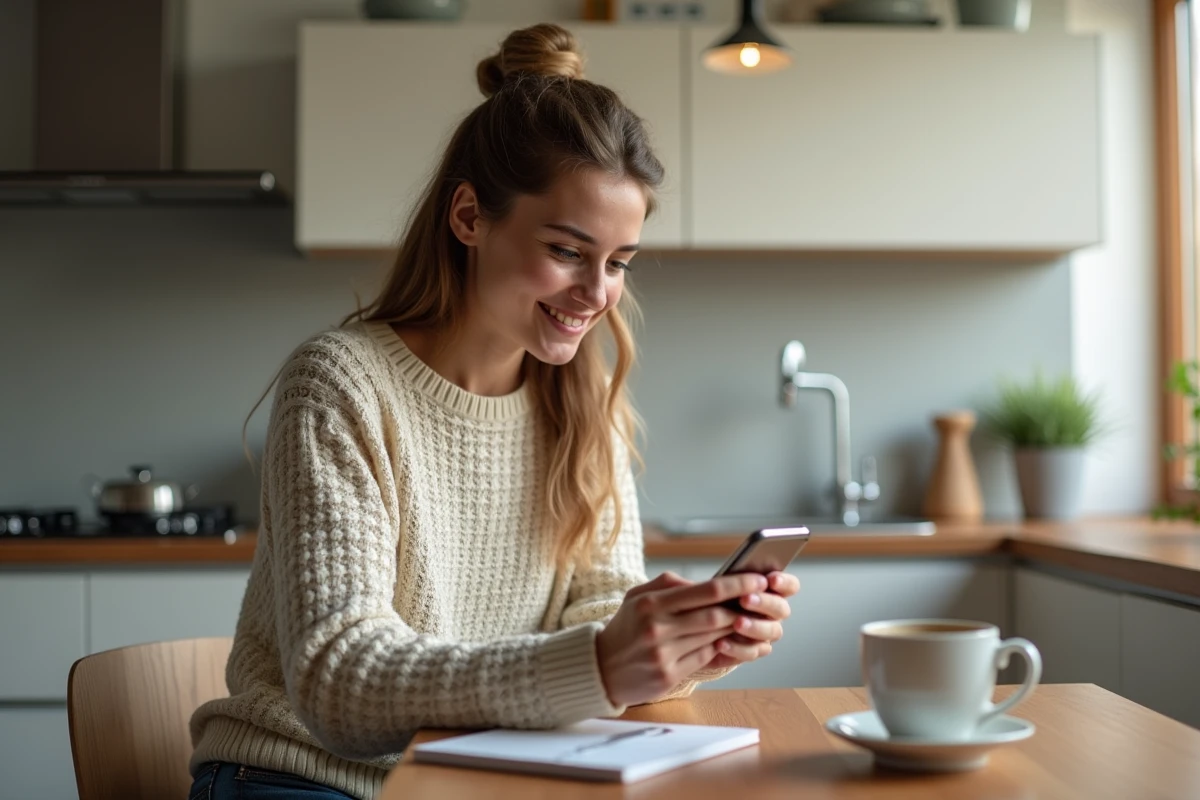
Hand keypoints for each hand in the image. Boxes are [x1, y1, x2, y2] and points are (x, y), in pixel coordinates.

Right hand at [595, 570, 769, 706]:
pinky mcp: (669, 676)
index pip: (705, 591)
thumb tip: (705, 582)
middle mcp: (658, 628)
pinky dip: (721, 648)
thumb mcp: (637, 597)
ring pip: (714, 638)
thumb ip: (668, 584)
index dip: (736, 585)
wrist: (600, 668)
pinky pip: (706, 658)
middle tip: (761, 601)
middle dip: (742, 607)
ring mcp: (664, 654)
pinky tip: (729, 640)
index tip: (757, 580)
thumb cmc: (625, 628)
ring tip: (749, 618)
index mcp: (651, 604)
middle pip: (714, 615)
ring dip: (735, 628)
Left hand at [702, 571, 800, 670]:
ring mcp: (767, 633)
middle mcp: (774, 613)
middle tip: (745, 599)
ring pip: (772, 632)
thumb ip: (737, 579)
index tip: (771, 579)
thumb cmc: (718, 597)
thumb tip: (738, 575)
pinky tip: (721, 642)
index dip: (784, 582)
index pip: (790, 586)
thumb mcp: (725, 584)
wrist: (703, 625)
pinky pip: (752, 652)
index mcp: (772, 591)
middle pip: (781, 609)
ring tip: (736, 623)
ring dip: (754, 627)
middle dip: (765, 603)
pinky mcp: (755, 651)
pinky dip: (737, 648)